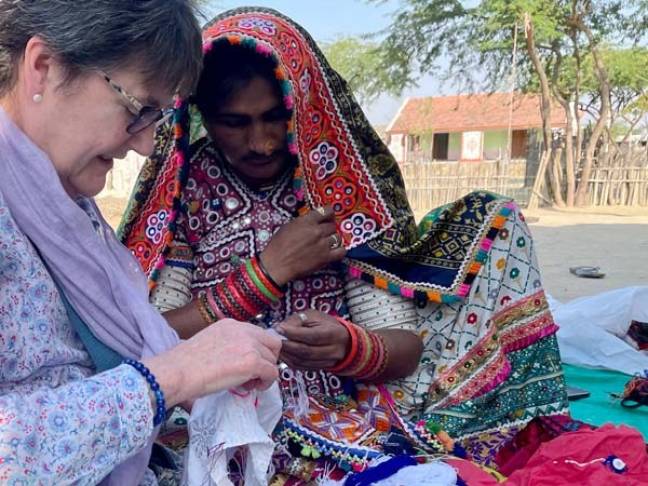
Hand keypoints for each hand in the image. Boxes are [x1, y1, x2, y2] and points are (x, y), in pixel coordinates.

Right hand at [144, 319, 280, 406]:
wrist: (178, 372)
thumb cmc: (185, 364)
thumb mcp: (210, 344)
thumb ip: (228, 345)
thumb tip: (238, 361)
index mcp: (231, 324)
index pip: (258, 334)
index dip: (257, 351)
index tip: (247, 365)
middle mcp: (243, 330)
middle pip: (272, 344)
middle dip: (266, 360)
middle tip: (251, 375)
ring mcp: (249, 344)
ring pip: (272, 359)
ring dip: (263, 373)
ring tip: (245, 383)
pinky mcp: (253, 361)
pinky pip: (272, 373)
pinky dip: (266, 383)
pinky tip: (251, 388)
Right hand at [259, 207, 345, 285]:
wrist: (277, 264)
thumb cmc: (278, 246)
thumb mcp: (288, 226)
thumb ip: (303, 222)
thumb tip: (312, 222)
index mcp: (307, 221)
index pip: (326, 211)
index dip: (329, 214)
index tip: (329, 217)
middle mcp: (317, 231)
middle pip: (332, 226)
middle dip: (328, 229)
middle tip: (324, 234)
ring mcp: (323, 244)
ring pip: (337, 237)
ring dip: (332, 240)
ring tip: (326, 244)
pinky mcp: (326, 257)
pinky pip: (341, 251)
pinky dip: (340, 250)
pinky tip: (335, 251)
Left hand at [277, 310, 348, 369]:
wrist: (344, 341)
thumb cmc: (327, 325)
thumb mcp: (315, 316)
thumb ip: (299, 320)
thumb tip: (281, 328)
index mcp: (334, 333)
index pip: (312, 336)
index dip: (294, 333)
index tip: (279, 328)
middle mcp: (333, 350)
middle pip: (306, 351)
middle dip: (288, 346)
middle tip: (275, 339)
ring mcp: (328, 362)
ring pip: (303, 362)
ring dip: (287, 355)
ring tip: (277, 347)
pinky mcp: (320, 368)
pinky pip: (303, 367)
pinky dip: (290, 362)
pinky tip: (284, 354)